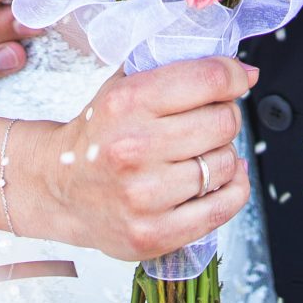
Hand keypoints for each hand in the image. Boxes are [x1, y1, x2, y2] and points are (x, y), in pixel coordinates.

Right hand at [25, 57, 254, 261]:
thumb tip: (244, 74)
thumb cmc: (98, 135)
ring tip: (197, 153)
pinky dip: (232, 188)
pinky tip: (216, 179)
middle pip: (223, 122)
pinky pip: (224, 206)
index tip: (235, 80)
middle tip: (208, 120)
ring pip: (226, 163)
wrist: (59, 188)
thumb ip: (174, 69)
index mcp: (126, 103)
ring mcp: (144, 196)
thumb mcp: (122, 86)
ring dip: (222, 154)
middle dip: (225, 116)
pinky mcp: (154, 233)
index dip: (232, 76)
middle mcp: (134, 148)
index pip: (208, 80)